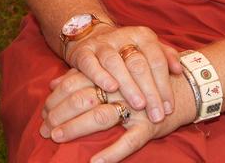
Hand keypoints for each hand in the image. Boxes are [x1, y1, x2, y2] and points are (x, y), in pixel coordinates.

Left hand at [40, 71, 194, 162]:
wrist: (182, 87)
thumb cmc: (139, 81)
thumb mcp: (111, 74)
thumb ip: (81, 76)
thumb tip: (52, 83)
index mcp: (110, 71)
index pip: (76, 83)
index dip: (57, 99)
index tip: (42, 114)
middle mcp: (120, 85)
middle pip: (83, 97)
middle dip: (61, 114)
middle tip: (44, 130)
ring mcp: (135, 105)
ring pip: (101, 116)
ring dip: (77, 128)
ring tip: (59, 139)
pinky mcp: (149, 125)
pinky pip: (129, 141)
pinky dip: (112, 153)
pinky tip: (95, 162)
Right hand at [63, 25, 181, 121]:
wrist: (92, 37)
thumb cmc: (127, 51)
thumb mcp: (148, 49)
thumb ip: (165, 56)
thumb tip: (179, 69)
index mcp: (142, 35)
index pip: (157, 60)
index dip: (164, 85)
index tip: (168, 108)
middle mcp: (122, 36)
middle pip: (138, 64)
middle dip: (149, 91)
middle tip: (156, 115)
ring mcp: (101, 44)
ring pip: (115, 63)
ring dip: (128, 85)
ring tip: (138, 106)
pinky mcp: (83, 52)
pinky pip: (90, 63)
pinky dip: (100, 75)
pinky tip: (110, 89)